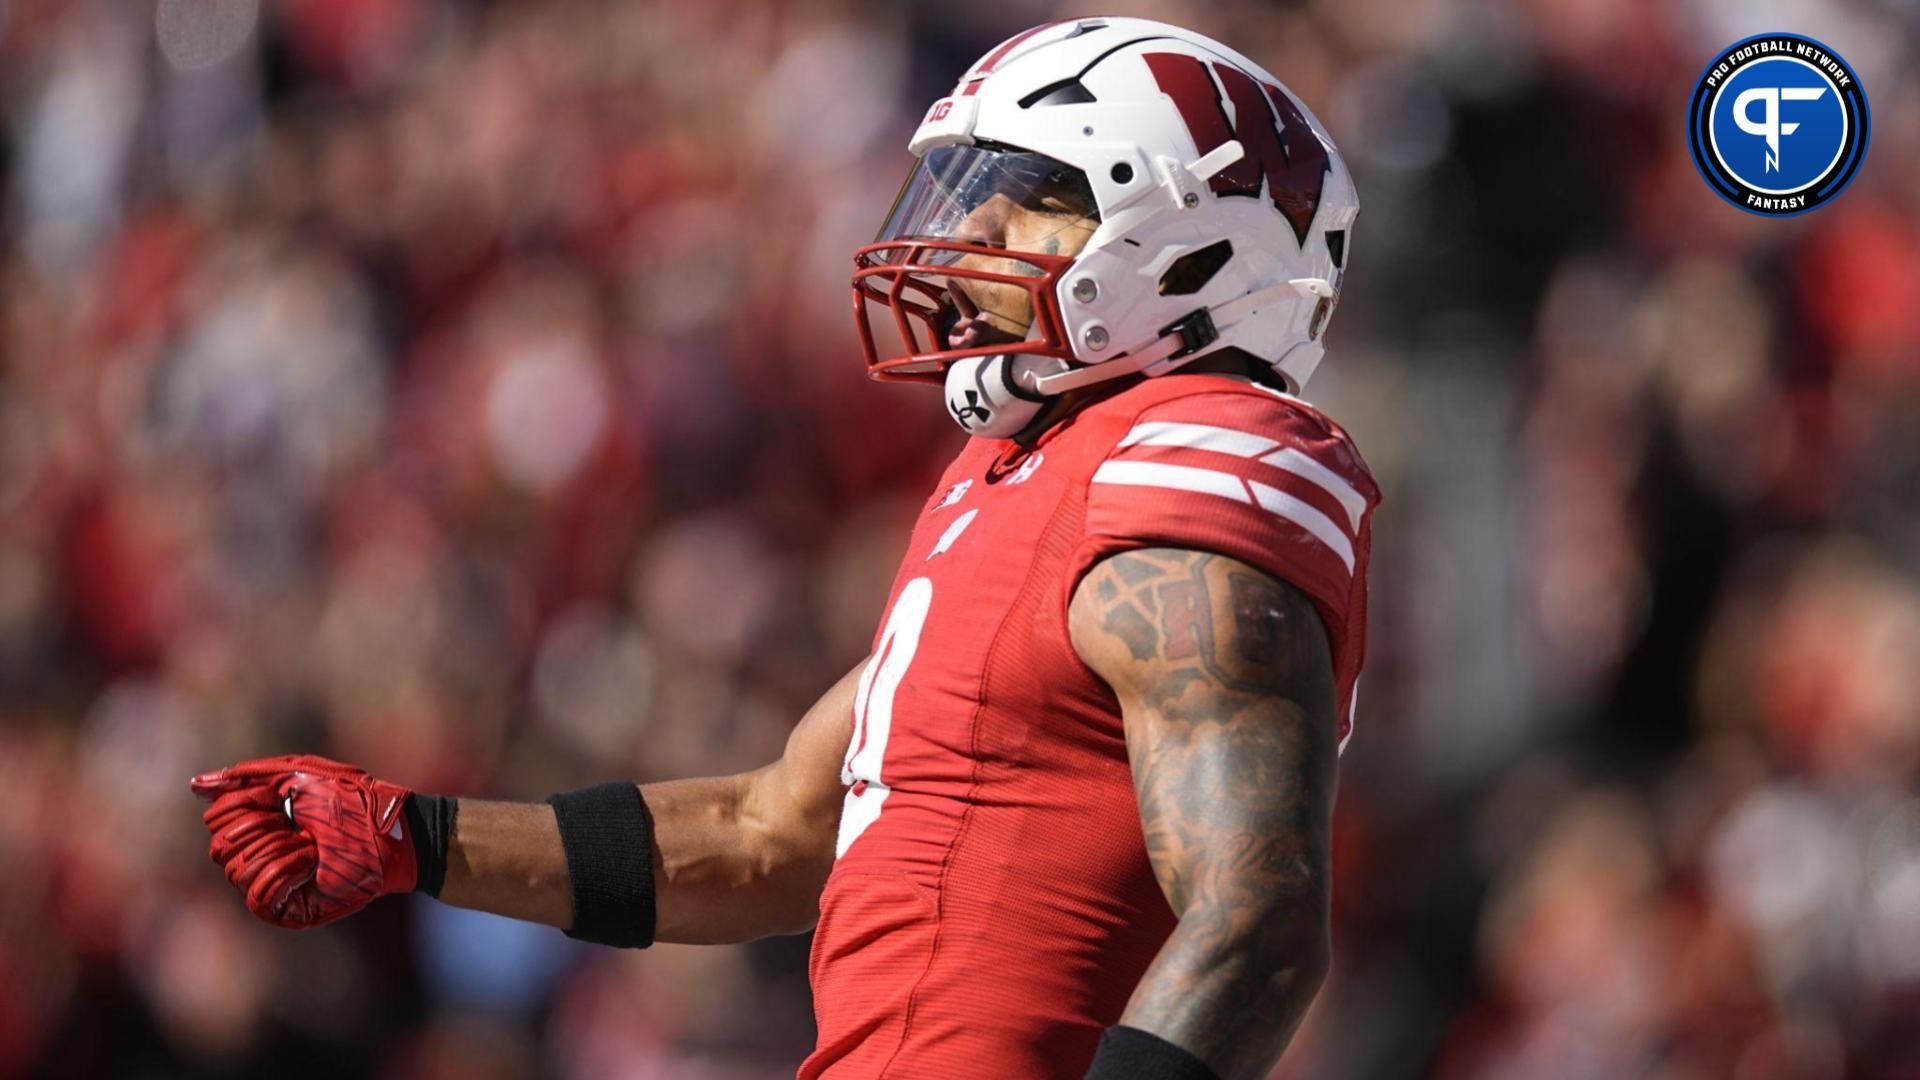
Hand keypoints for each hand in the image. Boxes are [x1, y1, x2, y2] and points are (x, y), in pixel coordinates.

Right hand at [191, 754, 417, 927]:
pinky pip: (258, 898)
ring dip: (280, 849)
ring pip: (238, 871)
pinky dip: (284, 873)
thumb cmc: (351, 799)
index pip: (217, 819)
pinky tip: (310, 864)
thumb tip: (195, 786)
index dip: (245, 804)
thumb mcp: (297, 773)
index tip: (280, 798)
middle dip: (261, 828)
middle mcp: (258, 854)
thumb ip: (247, 778)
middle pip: (221, 848)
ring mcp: (272, 884)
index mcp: (257, 823)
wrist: (390, 830)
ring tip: (312, 844)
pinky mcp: (288, 909)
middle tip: (298, 823)